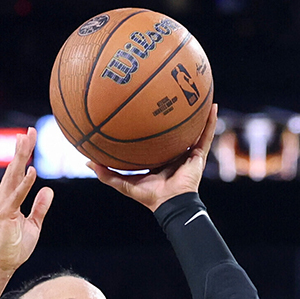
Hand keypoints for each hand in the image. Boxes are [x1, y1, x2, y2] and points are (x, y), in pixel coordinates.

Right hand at [0, 128, 53, 275]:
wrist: (2, 264)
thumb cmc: (15, 245)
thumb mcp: (34, 224)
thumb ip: (40, 207)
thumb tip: (48, 191)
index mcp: (10, 197)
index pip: (17, 171)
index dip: (23, 154)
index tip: (29, 136)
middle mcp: (3, 197)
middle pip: (14, 168)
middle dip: (22, 148)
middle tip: (29, 130)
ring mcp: (3, 204)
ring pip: (13, 176)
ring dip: (21, 158)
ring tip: (27, 141)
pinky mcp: (6, 214)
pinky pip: (17, 196)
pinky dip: (25, 183)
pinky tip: (32, 171)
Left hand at [87, 104, 217, 211]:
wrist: (169, 203)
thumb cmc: (148, 195)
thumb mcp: (123, 183)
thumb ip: (106, 174)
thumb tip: (86, 163)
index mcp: (158, 158)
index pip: (154, 138)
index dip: (150, 124)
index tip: (144, 107)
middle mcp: (173, 153)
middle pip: (174, 129)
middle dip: (174, 113)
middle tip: (170, 93)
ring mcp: (187, 153)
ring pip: (193, 129)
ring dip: (196, 112)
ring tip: (197, 92)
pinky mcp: (199, 155)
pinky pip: (206, 135)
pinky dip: (211, 122)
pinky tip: (213, 106)